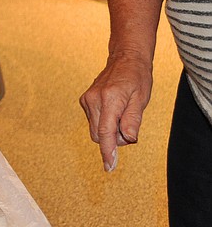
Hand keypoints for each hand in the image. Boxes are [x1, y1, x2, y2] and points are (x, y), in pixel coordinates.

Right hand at [79, 51, 152, 171]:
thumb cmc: (137, 78)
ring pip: (96, 130)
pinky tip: (114, 111)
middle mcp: (94, 100)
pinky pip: (93, 122)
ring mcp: (86, 100)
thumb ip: (133, 120)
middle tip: (130, 126)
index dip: (108, 151)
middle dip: (114, 138)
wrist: (124, 59)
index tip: (109, 167)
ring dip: (109, 131)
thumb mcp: (142, 99)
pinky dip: (104, 123)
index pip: (106, 132)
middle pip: (100, 135)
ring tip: (123, 114)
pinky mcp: (84, 101)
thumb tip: (128, 139)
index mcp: (110, 99)